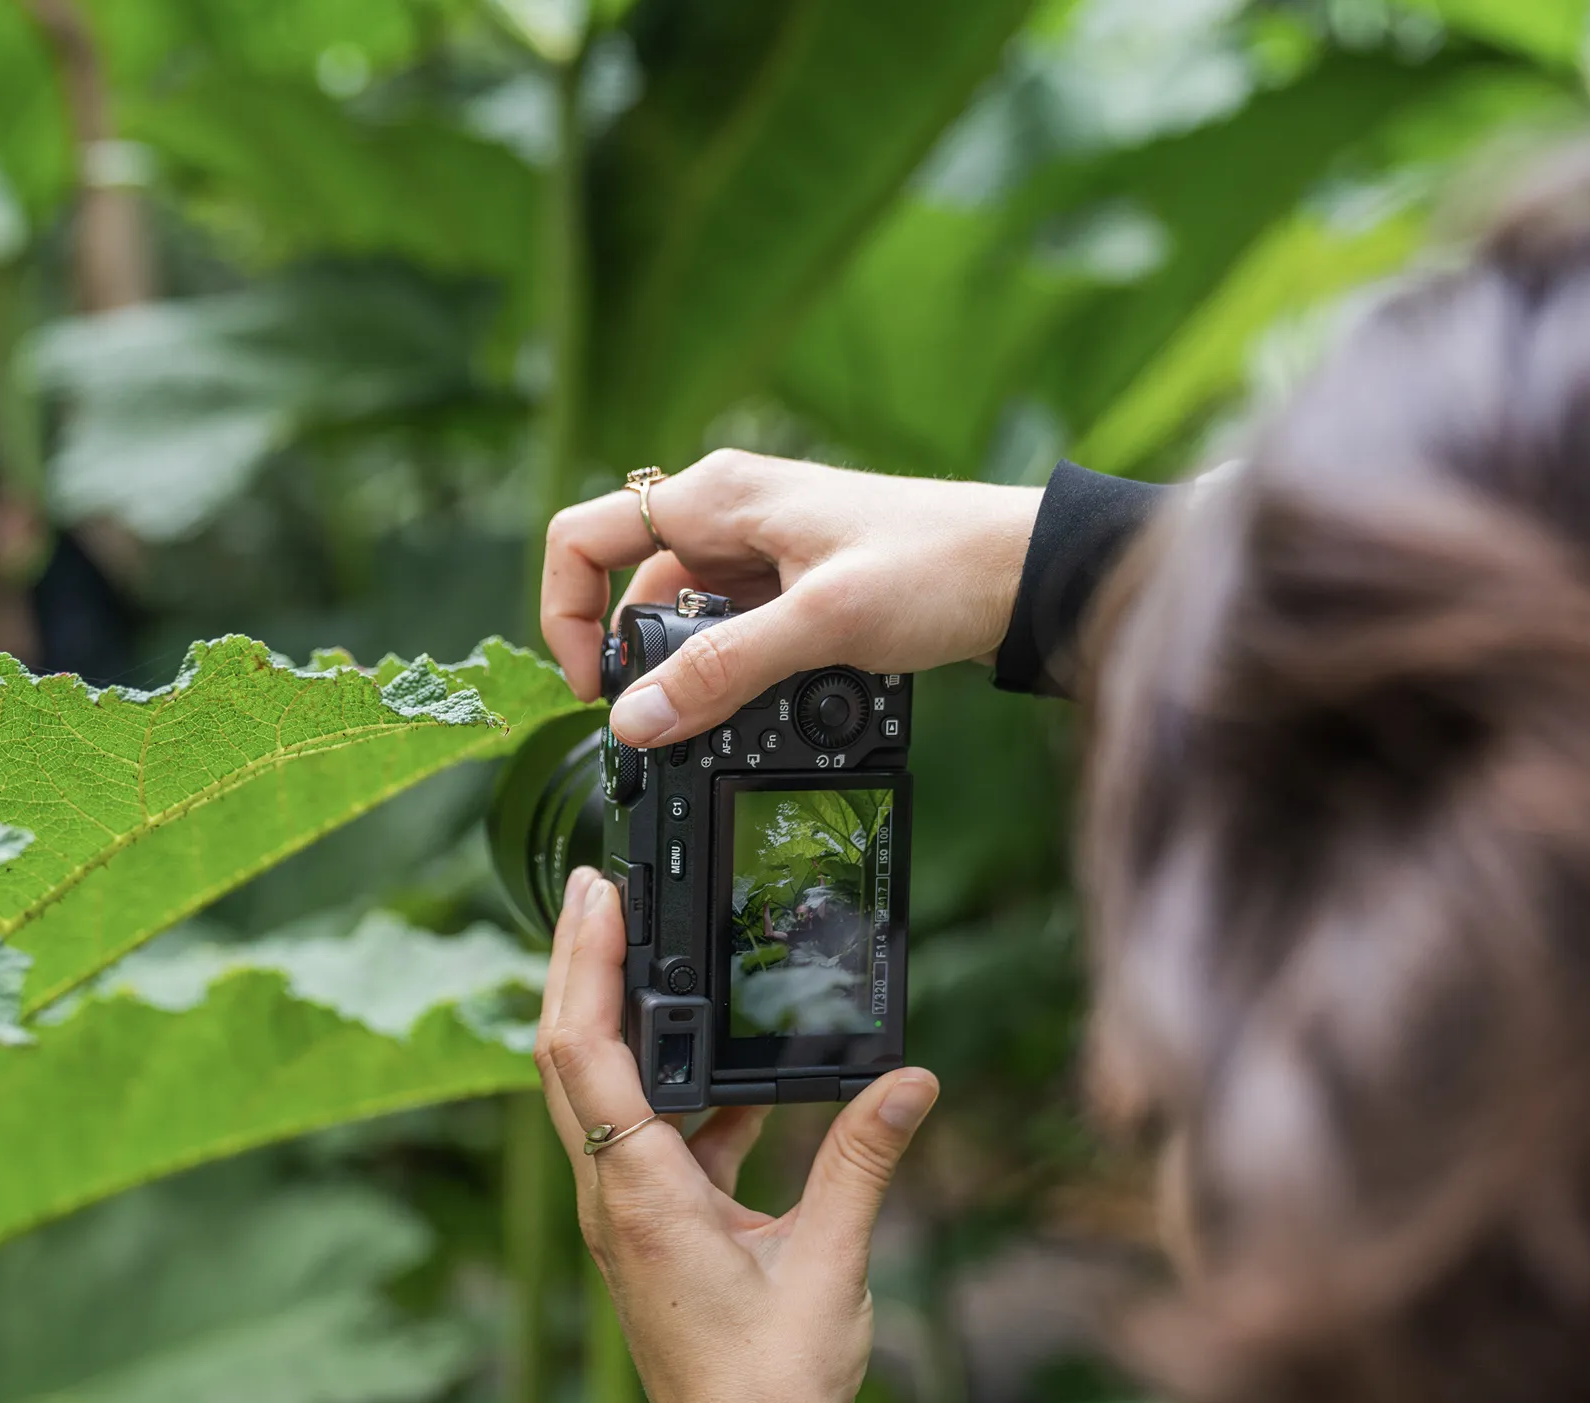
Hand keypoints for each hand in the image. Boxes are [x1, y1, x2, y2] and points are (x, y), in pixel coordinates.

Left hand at [534, 867, 938, 1402]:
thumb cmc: (773, 1387)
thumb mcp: (832, 1266)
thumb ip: (864, 1163)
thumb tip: (908, 1080)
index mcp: (642, 1196)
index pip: (586, 1054)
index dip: (584, 965)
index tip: (595, 895)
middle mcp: (615, 1198)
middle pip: (570, 1058)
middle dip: (579, 967)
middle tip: (598, 889)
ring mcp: (627, 1216)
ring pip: (604, 1094)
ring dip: (623, 1022)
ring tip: (656, 953)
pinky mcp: (653, 1233)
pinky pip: (651, 1138)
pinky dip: (681, 1091)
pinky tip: (741, 1076)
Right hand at [540, 449, 1043, 747]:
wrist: (1023, 571)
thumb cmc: (938, 568)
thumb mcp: (822, 625)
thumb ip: (722, 671)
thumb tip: (634, 719)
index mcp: (715, 495)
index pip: (582, 538)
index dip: (566, 613)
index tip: (597, 685)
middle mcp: (726, 512)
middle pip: (628, 588)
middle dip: (637, 658)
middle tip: (672, 716)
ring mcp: (758, 548)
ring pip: (681, 617)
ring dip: (693, 670)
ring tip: (740, 710)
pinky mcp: (789, 583)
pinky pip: (730, 630)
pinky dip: (736, 669)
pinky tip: (776, 698)